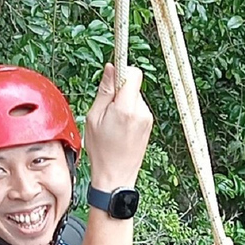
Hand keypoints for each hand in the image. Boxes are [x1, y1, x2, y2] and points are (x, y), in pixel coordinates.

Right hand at [85, 63, 153, 189]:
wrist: (116, 176)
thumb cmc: (102, 150)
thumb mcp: (94, 117)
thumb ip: (105, 91)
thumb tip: (111, 68)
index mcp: (127, 108)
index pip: (133, 73)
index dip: (121, 72)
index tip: (111, 78)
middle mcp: (142, 111)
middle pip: (132, 85)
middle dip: (119, 91)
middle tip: (106, 109)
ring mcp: (148, 118)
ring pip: (134, 97)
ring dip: (124, 103)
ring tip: (113, 123)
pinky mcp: (149, 124)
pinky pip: (138, 108)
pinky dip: (129, 112)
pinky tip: (120, 128)